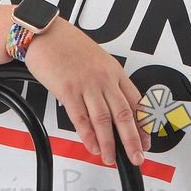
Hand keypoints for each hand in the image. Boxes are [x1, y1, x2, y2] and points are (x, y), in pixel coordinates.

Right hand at [22, 19, 148, 166]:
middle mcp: (104, 78)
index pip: (136, 102)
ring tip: (111, 158)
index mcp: (115, 71)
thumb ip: (107, 83)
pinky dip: (88, 136)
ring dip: (109, 143)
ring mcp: (86, 84)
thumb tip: (114, 107)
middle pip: (124, 114)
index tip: (146, 141)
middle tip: (137, 157)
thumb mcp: (97, 61)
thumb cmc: (68, 45)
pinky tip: (92, 146)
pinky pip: (80, 118)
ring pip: (103, 120)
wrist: (45, 33)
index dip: (143, 125)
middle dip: (132, 140)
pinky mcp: (68, 90)